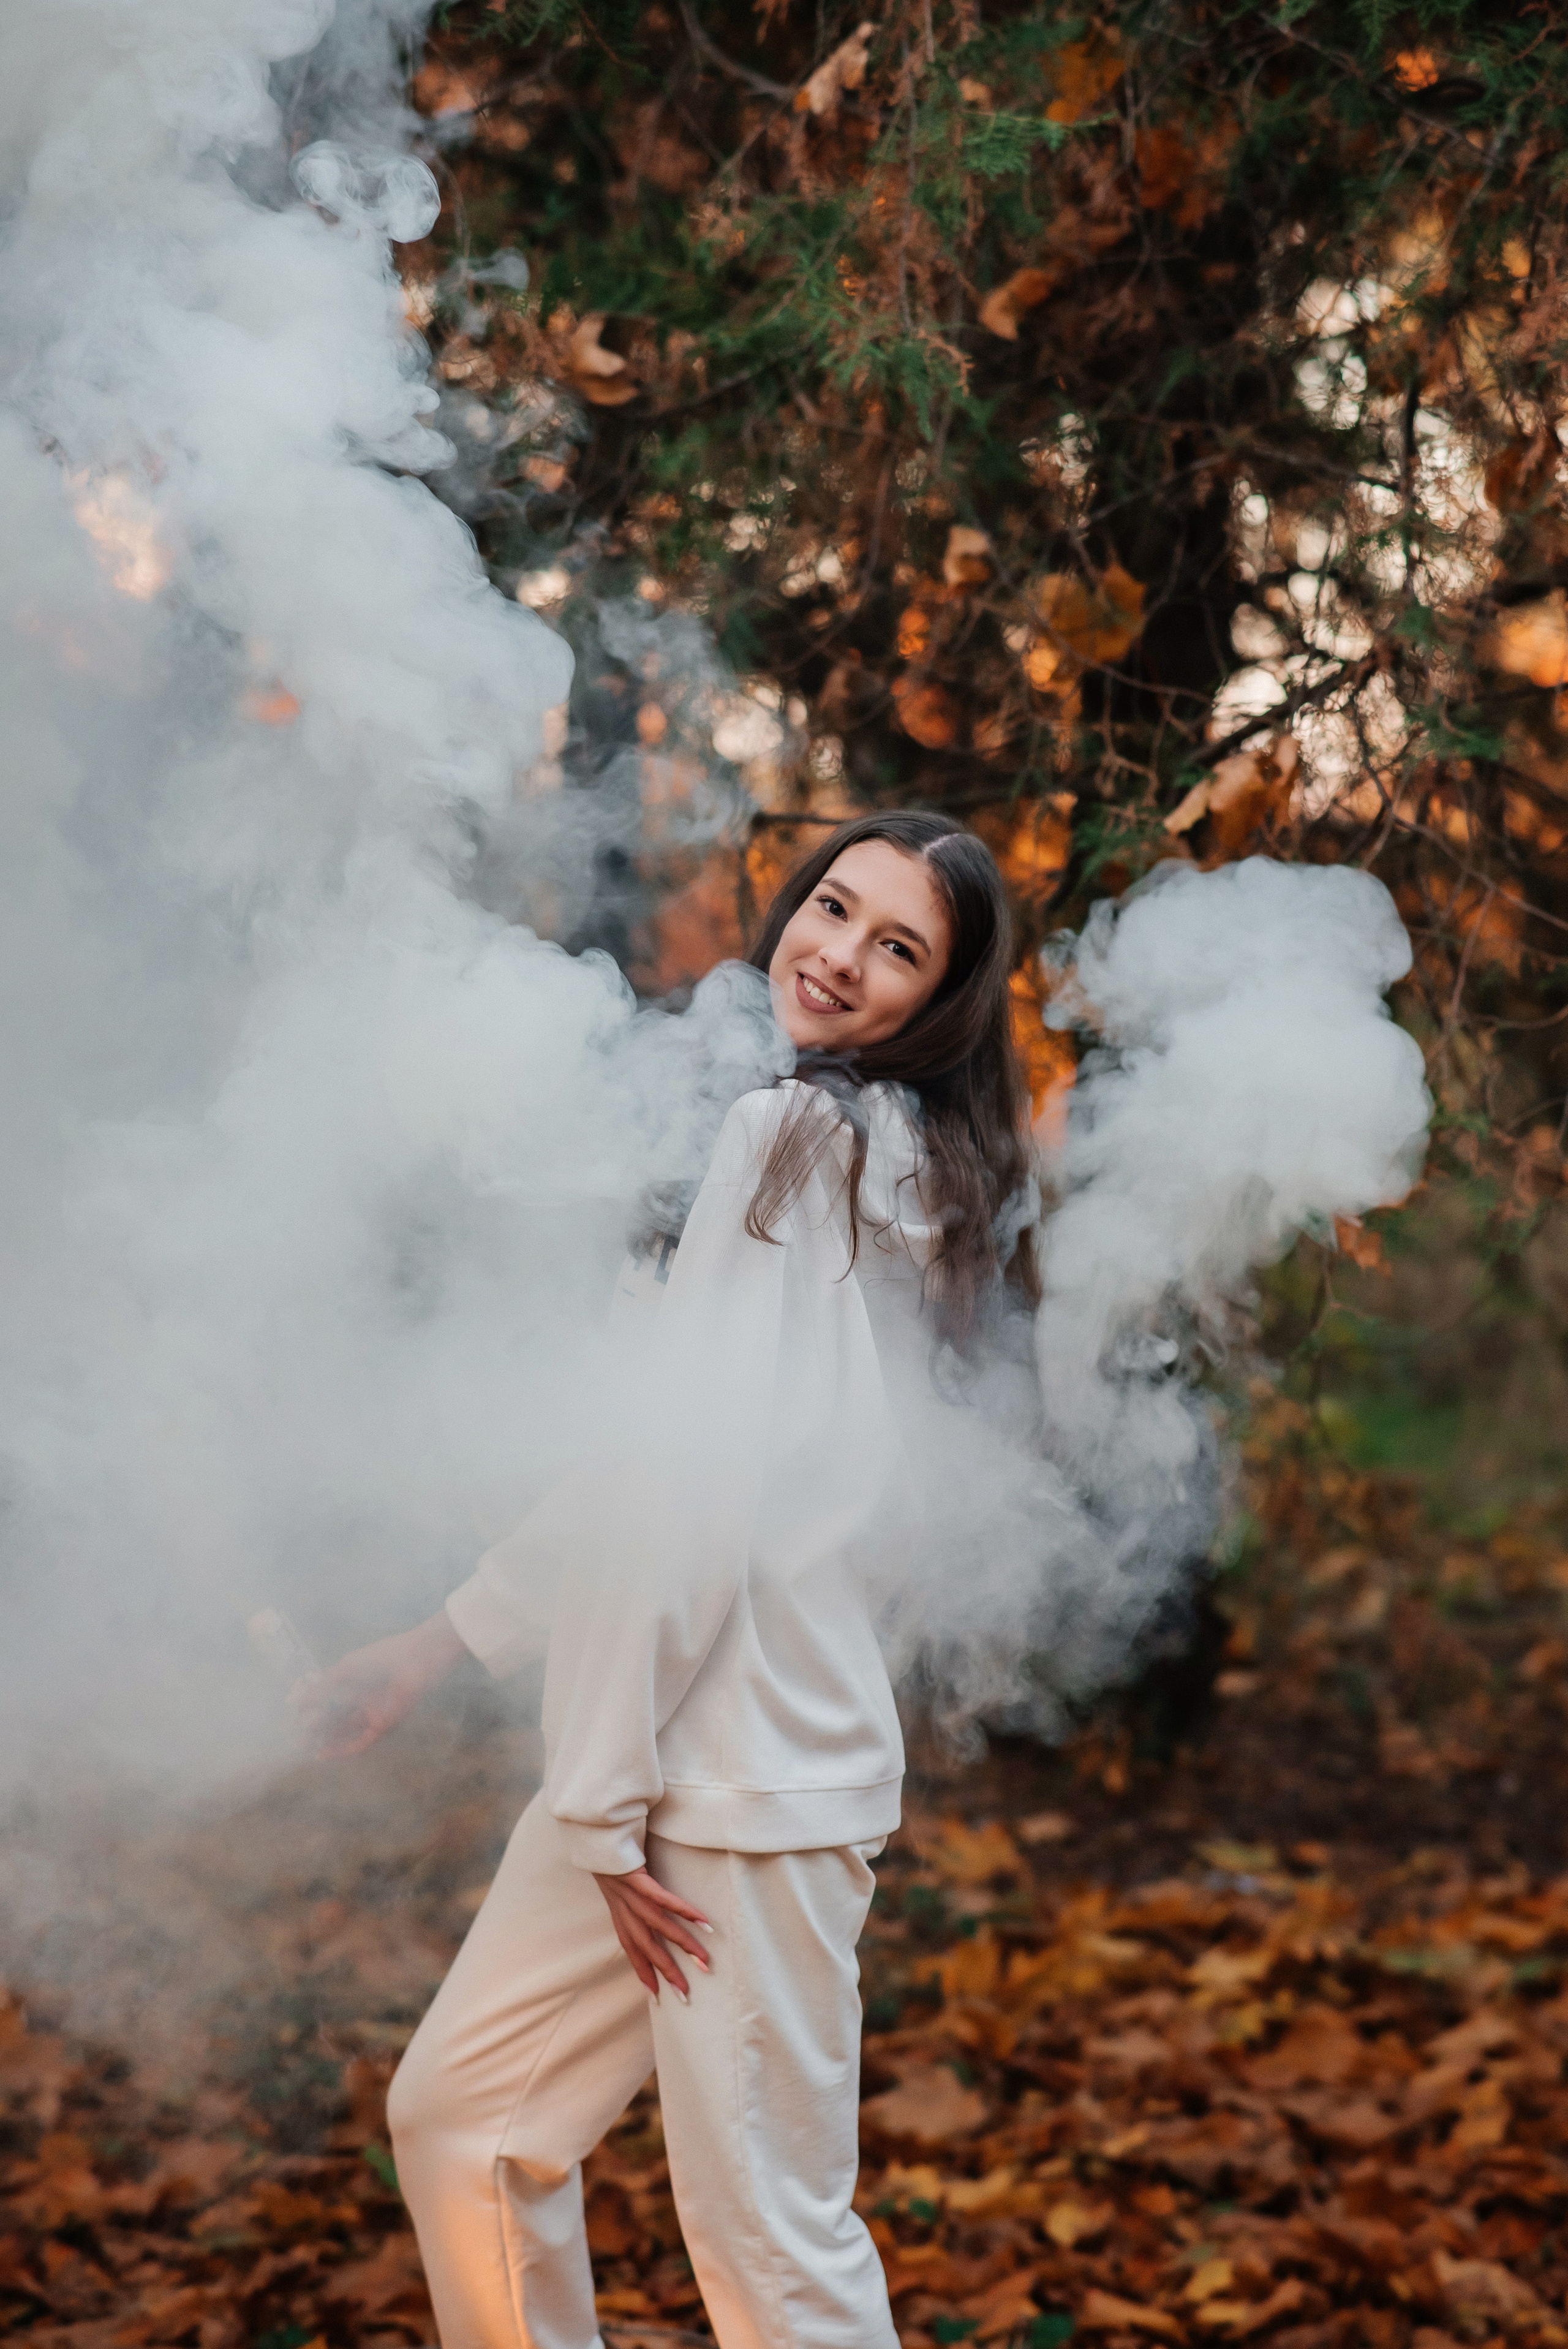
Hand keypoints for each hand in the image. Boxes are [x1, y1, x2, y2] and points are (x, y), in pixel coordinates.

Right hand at [297, 1610, 465, 1758]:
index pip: (326, 1697)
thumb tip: (294, 1701)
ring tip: (305, 1747)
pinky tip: (324, 1753)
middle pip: (333, 1716)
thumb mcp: (346, 1668)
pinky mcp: (383, 1726)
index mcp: (354, 1680)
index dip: (310, 1705)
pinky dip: (342, 1749)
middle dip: (314, 1727)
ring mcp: (371, 1712)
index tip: (292, 1711)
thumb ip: (322, 1686)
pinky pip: (360, 1742)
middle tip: (296, 1736)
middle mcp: (361, 1697)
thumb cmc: (382, 1657)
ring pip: (344, 1731)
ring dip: (325, 1740)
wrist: (415, 1660)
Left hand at [593, 1864, 711, 2000]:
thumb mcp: (616, 1889)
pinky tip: (703, 1921)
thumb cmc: (611, 1862)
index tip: (657, 1996)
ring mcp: (631, 1897)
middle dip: (667, 1971)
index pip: (632, 1952)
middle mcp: (625, 1911)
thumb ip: (630, 1905)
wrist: (595, 1838)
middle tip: (686, 1991)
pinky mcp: (638, 1880)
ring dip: (683, 1945)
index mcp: (620, 1916)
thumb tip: (647, 1918)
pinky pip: (664, 1899)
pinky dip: (683, 1911)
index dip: (643, 1973)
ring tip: (703, 1960)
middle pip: (647, 1947)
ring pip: (660, 1927)